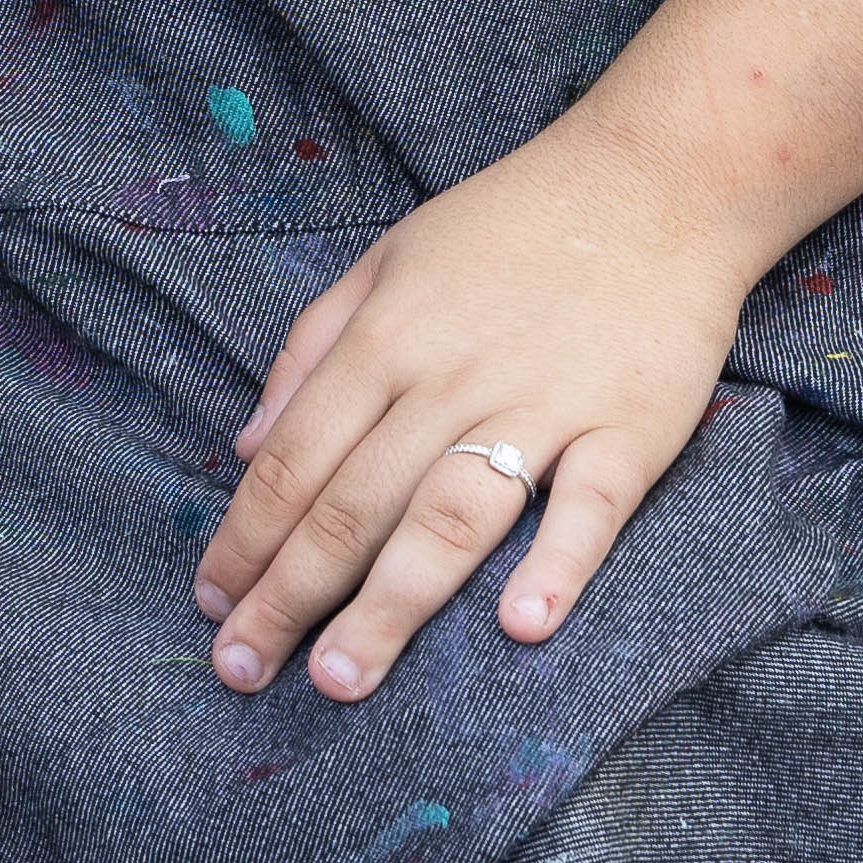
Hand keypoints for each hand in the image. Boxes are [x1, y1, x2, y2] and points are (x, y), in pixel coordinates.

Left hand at [188, 131, 772, 703]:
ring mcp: (543, 405)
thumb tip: (243, 448)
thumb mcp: (386, 261)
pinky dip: (556, 562)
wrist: (654, 184)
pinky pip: (591, 504)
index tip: (208, 603)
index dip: (244, 536)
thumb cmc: (509, 228)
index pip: (293, 457)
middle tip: (240, 670)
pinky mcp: (631, 427)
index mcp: (385, 338)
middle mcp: (451, 378)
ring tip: (338, 678)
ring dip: (390, 604)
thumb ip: (311, 349)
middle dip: (288, 594)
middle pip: (354, 502)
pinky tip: (520, 625)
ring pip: (450, 516)